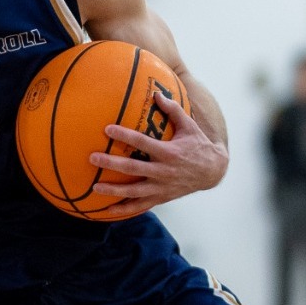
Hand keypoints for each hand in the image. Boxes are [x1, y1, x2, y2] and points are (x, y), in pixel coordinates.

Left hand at [86, 92, 228, 219]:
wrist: (212, 172)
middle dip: (112, 163)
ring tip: (94, 188)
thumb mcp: (189, 126)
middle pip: (133, 168)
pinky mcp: (162, 197)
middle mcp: (163, 171)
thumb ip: (173, 110)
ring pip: (134, 191)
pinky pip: (141, 206)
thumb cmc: (198, 145)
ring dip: (114, 191)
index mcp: (169, 152)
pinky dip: (125, 210)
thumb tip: (156, 93)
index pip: (143, 142)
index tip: (107, 129)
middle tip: (93, 158)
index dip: (125, 136)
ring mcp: (162, 187)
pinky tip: (108, 211)